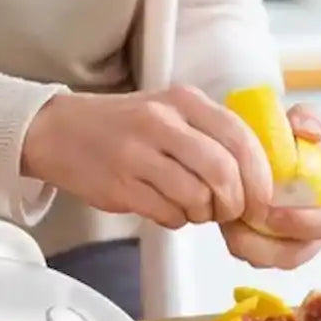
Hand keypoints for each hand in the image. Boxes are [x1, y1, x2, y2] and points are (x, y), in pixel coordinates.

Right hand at [19, 86, 273, 229]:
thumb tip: (256, 177)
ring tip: (195, 208)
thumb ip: (211, 134)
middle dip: (235, 202)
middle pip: (222, 172)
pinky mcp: (119, 185)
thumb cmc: (123, 126)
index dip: (259, 176)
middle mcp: (161, 123)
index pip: (239, 138)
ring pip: (196, 197)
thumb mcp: (170, 111)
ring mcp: (137, 154)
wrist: (58, 131)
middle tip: (231, 211)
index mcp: (182, 101)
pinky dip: (177, 219)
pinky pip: (168, 213)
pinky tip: (168, 208)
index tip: (262, 198)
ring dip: (204, 213)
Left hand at [219, 104, 320, 269]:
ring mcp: (299, 242)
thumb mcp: (294, 122)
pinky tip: (227, 223)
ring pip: (279, 260)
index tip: (273, 211)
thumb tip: (311, 133)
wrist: (260, 153)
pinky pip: (260, 258)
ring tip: (230, 221)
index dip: (310, 222)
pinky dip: (242, 245)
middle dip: (272, 243)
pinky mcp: (275, 249)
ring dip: (252, 246)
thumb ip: (306, 118)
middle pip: (305, 250)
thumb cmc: (284, 141)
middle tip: (240, 221)